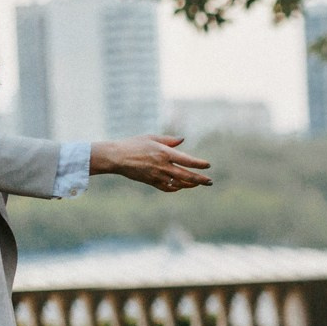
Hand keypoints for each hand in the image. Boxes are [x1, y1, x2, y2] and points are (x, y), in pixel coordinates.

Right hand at [91, 135, 212, 192]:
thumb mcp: (152, 137)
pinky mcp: (151, 182)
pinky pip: (167, 188)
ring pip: (178, 184)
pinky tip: (180, 187)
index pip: (187, 160)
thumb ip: (169, 140)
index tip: (208, 165)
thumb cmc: (133, 144)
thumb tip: (183, 140)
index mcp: (164, 153)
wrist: (116, 157)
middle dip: (200, 180)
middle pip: (187, 176)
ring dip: (190, 185)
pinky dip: (175, 188)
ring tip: (198, 184)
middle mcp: (163, 166)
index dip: (199, 164)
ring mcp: (157, 176)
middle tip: (210, 181)